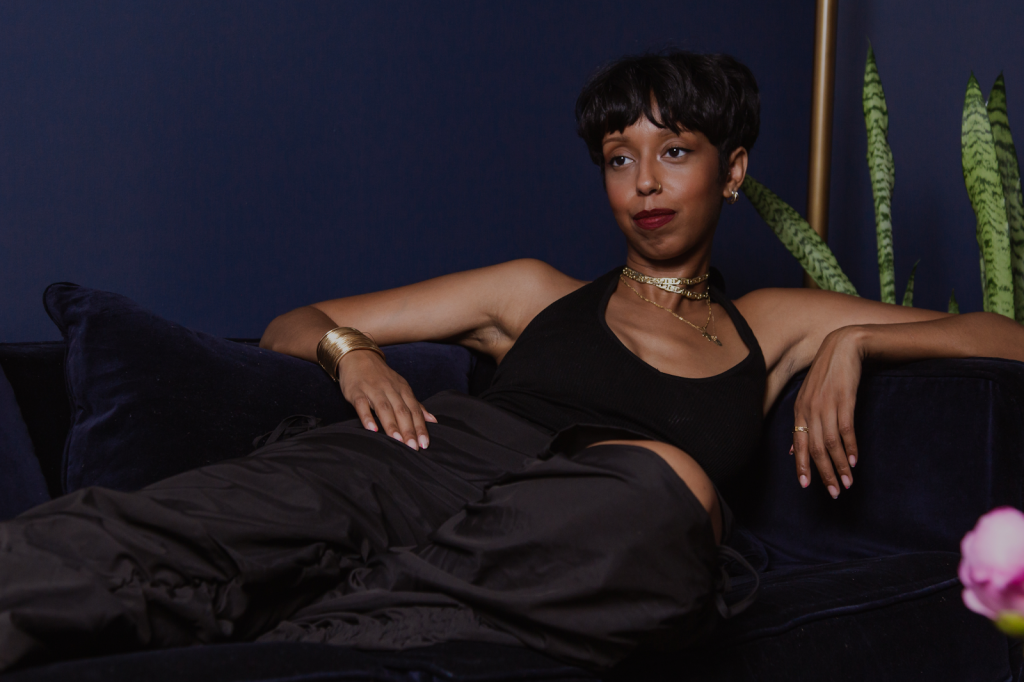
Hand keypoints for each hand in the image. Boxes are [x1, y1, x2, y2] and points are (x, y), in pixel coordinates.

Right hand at [336, 350, 436, 449]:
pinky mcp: (357, 392)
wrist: (358, 356)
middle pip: (402, 411)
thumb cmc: (381, 377)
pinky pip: (362, 405)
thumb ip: (416, 405)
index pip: (414, 410)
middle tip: (413, 448)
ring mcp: (373, 390)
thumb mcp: (401, 387)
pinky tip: (372, 430)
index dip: (420, 427)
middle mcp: (390, 389)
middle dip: (409, 430)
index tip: (425, 444)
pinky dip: (367, 417)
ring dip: (391, 425)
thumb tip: (433, 420)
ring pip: (384, 409)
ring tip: (398, 441)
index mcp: (403, 390)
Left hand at [791, 326, 863, 497]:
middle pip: (814, 448)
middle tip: (833, 492)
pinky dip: (850, 447)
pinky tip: (854, 461)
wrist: (843, 346)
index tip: (806, 486)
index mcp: (799, 410)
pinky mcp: (845, 400)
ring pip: (830, 443)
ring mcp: (826, 404)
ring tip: (847, 483)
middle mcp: (809, 409)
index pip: (798, 443)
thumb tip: (791, 450)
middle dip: (823, 473)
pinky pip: (845, 429)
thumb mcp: (809, 398)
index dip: (801, 465)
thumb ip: (801, 424)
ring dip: (839, 466)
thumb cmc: (827, 375)